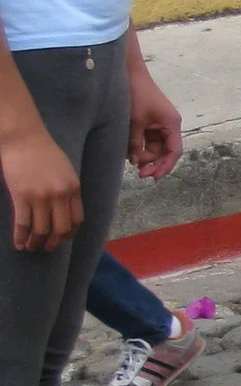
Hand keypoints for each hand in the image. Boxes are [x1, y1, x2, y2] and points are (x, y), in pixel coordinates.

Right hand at [1, 127, 79, 251]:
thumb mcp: (66, 171)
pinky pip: (23, 224)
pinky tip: (18, 244)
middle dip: (54, 242)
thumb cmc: (43, 152)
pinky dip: (21, 237)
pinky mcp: (21, 196)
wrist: (23, 138)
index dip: (69, 234)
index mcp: (74, 189)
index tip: (62, 239)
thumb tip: (65, 210)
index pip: (76, 220)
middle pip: (60, 228)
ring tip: (31, 247)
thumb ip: (68, 190)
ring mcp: (41, 197)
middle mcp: (60, 195)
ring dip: (36, 243)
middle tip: (47, 248)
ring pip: (41, 230)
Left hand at [127, 65, 182, 179]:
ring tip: (132, 161)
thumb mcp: (135, 121)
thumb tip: (135, 162)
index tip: (154, 177)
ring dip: (145, 156)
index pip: (174, 151)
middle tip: (139, 173)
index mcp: (171, 124)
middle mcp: (169, 126)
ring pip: (155, 147)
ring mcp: (159, 124)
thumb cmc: (136, 94)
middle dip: (153, 163)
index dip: (165, 166)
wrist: (129, 73)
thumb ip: (136, 143)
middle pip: (165, 152)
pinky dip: (140, 147)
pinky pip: (147, 140)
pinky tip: (130, 152)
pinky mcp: (149, 122)